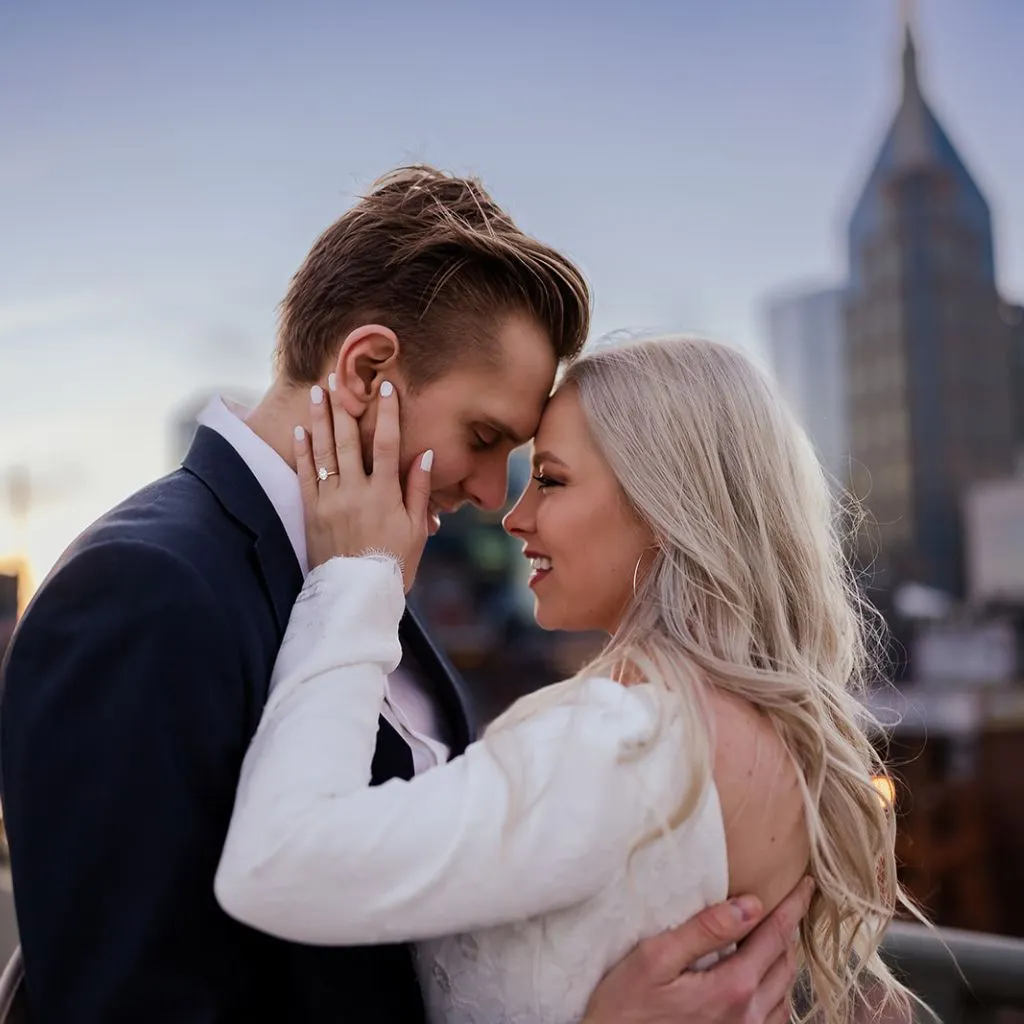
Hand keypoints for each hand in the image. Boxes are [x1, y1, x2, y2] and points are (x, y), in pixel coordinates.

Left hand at [294, 380, 431, 590]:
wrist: (358, 595)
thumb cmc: (394, 563)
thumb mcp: (416, 528)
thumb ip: (418, 489)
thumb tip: (424, 454)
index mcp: (385, 495)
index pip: (387, 444)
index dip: (387, 414)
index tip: (386, 388)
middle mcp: (355, 492)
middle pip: (350, 440)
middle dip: (345, 406)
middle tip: (340, 377)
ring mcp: (330, 501)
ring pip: (325, 452)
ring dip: (321, 419)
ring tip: (317, 392)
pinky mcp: (312, 513)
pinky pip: (305, 475)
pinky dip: (303, 451)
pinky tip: (301, 430)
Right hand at [583, 877, 813, 1023]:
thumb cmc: (625, 1006)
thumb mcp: (656, 958)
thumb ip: (705, 931)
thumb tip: (750, 905)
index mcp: (733, 987)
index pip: (776, 936)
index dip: (793, 906)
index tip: (807, 884)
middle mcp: (748, 1015)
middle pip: (786, 962)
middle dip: (791, 928)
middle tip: (791, 901)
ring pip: (784, 991)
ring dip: (784, 958)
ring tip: (776, 933)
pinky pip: (773, 1016)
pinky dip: (776, 989)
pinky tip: (762, 976)